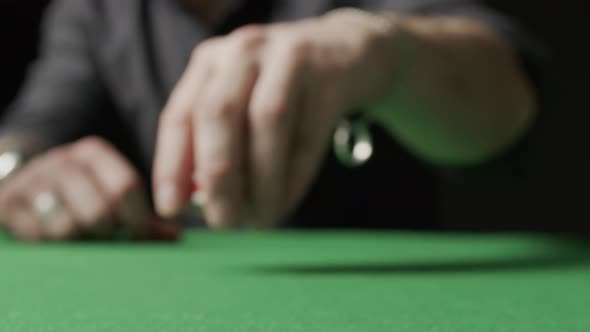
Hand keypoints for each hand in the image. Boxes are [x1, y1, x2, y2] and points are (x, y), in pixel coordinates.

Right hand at [0, 136, 178, 241]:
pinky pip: (40, 236)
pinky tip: (54, 236)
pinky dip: (53, 244)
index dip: (137, 218)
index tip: (138, 234)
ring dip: (80, 240)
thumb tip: (176, 236)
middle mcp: (63, 160)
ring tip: (80, 235)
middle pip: (101, 210)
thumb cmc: (77, 192)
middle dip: (108, 233)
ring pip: (70, 226)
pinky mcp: (9, 203)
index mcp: (93, 153)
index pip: (126, 186)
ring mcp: (33, 180)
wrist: (18, 182)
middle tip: (105, 237)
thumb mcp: (106, 192)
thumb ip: (140, 214)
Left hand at [153, 9, 397, 227]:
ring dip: (261, 182)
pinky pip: (309, 132)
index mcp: (210, 62)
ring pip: (267, 121)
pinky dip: (294, 177)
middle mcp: (243, 52)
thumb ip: (216, 144)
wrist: (344, 52)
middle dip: (218, 177)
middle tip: (223, 223)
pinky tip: (285, 204)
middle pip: (219, 114)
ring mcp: (287, 56)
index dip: (171, 165)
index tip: (171, 208)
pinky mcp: (328, 73)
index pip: (180, 115)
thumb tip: (199, 202)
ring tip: (260, 220)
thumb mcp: (242, 102)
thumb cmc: (281, 90)